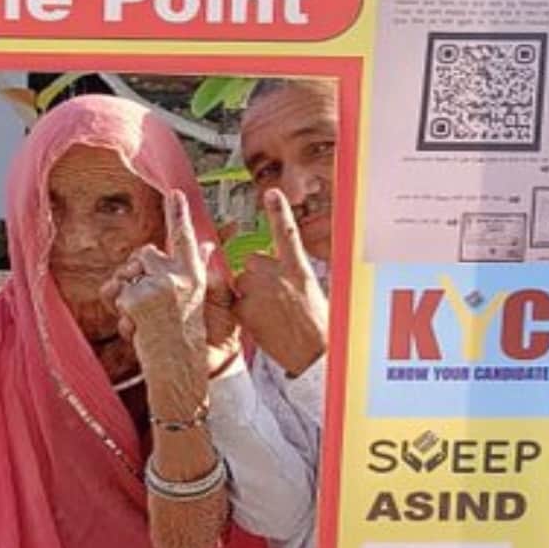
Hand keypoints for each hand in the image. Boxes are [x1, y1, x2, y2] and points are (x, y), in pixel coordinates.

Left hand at [105, 191, 234, 376]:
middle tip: (145, 301)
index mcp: (194, 275)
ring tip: (141, 317)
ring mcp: (157, 286)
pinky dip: (118, 311)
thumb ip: (199, 271)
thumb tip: (208, 246)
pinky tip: (135, 326)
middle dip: (136, 272)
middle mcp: (178, 275)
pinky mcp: (137, 298)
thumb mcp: (197, 302)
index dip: (179, 215)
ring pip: (126, 273)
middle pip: (143, 253)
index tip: (175, 193)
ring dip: (125, 293)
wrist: (180, 369)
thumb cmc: (186, 339)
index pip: (186, 238)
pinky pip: (115, 295)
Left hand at [233, 188, 328, 376]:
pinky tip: (260, 322)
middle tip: (276, 300)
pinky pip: (234, 300)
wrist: (312, 353)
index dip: (279, 212)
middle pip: (253, 262)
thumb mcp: (309, 289)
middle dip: (257, 276)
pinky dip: (241, 309)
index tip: (272, 193)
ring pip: (241, 282)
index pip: (287, 233)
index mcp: (298, 268)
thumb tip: (267, 266)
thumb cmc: (315, 324)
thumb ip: (286, 272)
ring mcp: (256, 290)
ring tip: (270, 315)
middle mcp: (276, 274)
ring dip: (248, 294)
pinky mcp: (241, 307)